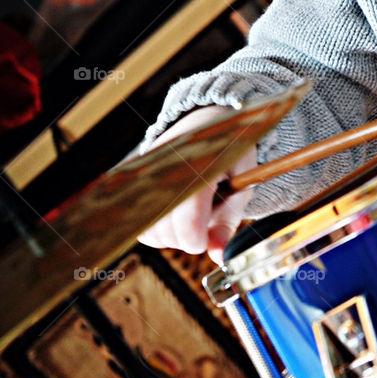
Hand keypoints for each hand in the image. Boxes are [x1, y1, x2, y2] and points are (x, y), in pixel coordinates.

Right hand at [137, 106, 256, 263]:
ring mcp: (146, 172)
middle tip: (204, 221)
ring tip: (189, 216)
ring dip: (170, 235)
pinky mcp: (134, 178)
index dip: (198, 240)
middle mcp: (167, 170)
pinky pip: (137, 220)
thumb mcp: (240, 185)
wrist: (207, 119)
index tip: (208, 237)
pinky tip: (173, 214)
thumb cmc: (230, 155)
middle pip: (165, 232)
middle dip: (187, 239)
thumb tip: (219, 257)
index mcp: (200, 168)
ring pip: (148, 231)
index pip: (188, 222)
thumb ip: (227, 223)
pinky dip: (154, 227)